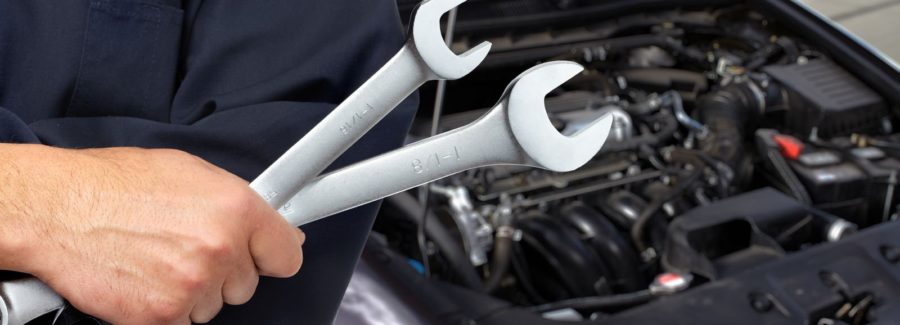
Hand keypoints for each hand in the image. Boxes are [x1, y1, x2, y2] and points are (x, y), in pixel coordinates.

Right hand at [0, 145, 303, 323]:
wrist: (59, 208)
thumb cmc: (116, 185)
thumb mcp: (190, 173)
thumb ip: (236, 203)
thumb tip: (269, 226)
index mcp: (236, 208)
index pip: (287, 253)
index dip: (272, 255)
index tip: (264, 257)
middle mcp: (221, 248)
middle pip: (247, 283)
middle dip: (223, 271)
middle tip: (185, 248)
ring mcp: (193, 286)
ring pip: (214, 305)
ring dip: (193, 291)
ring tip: (157, 259)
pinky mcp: (162, 316)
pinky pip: (184, 323)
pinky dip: (167, 310)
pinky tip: (146, 281)